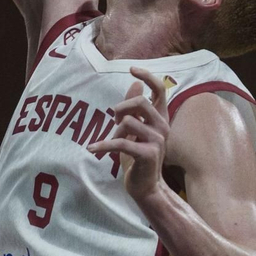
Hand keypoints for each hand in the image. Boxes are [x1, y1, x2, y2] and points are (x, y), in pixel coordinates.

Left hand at [87, 65, 171, 205]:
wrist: (146, 187)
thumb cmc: (137, 156)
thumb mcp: (135, 129)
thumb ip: (135, 108)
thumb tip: (135, 83)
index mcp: (161, 118)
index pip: (160, 89)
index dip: (147, 76)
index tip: (132, 69)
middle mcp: (163, 126)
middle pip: (140, 102)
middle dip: (122, 107)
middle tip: (114, 121)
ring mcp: (157, 140)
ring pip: (128, 121)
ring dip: (115, 131)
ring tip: (114, 142)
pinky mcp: (148, 154)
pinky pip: (120, 142)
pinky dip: (103, 145)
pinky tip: (92, 148)